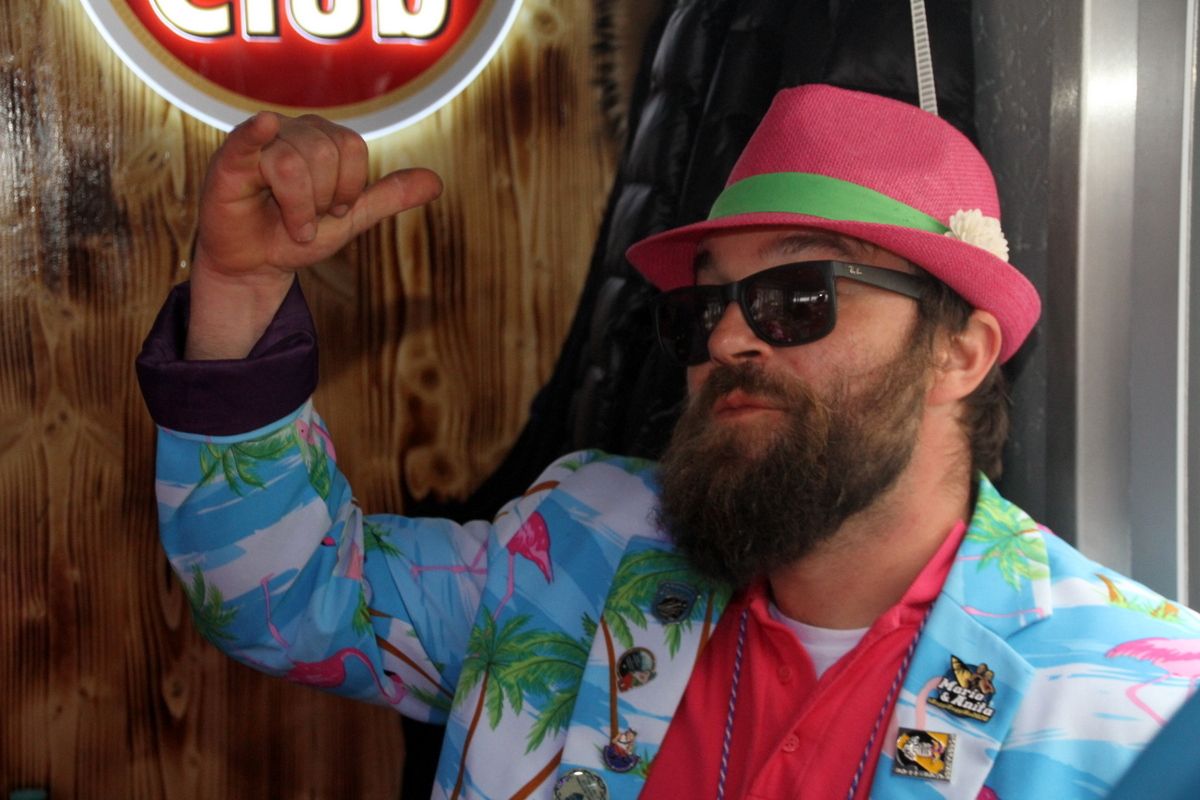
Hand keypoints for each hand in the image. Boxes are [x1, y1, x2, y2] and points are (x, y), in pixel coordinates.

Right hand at [186, 112, 442, 358]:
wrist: (255, 266)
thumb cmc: (294, 235)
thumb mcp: (350, 218)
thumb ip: (388, 197)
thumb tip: (437, 182)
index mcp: (321, 136)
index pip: (352, 147)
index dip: (347, 187)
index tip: (331, 210)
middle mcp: (291, 129)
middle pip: (325, 153)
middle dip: (320, 200)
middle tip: (303, 218)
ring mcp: (258, 141)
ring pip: (293, 162)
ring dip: (297, 209)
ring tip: (287, 220)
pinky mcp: (229, 160)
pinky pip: (249, 138)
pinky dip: (258, 132)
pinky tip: (264, 126)